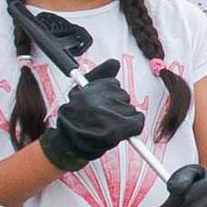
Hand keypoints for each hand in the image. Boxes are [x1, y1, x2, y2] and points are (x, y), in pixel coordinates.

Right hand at [32, 61, 146, 170]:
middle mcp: (101, 99)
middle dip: (117, 107)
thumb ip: (99, 74)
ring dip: (123, 118)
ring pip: (130, 109)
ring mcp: (110, 114)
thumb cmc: (75, 118)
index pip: (113, 85)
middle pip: (123, 97)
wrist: (67, 144)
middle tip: (102, 118)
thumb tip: (115, 62)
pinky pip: (138, 121)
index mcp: (91, 88)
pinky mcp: (118, 128)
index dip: (108, 97)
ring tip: (106, 126)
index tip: (98, 106)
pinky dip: (134, 126)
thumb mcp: (80, 90)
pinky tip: (123, 131)